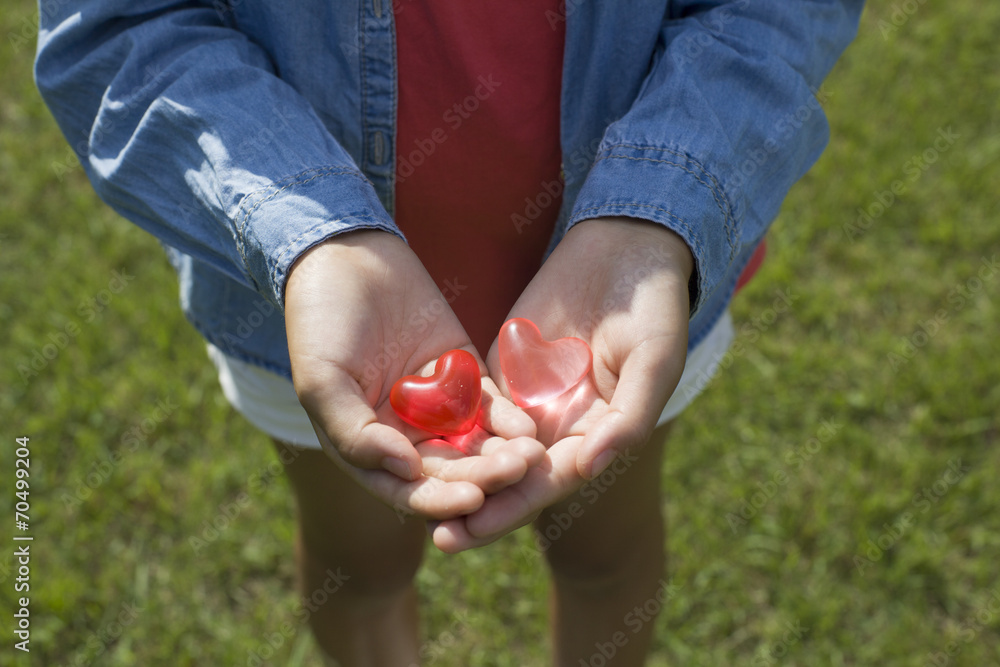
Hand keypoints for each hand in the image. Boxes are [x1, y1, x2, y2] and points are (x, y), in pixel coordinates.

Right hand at [284, 230, 541, 520]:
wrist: (346, 255)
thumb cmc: (320, 323)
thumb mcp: (322, 381)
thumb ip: (355, 433)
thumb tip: (404, 472)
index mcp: (365, 448)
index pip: (408, 489)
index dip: (440, 500)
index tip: (472, 502)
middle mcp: (404, 437)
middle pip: (450, 471)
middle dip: (483, 477)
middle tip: (516, 473)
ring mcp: (437, 408)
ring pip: (475, 444)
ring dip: (503, 454)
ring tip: (530, 456)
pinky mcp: (464, 376)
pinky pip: (491, 406)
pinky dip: (509, 419)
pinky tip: (528, 428)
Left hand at [430, 217, 692, 550]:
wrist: (627, 248)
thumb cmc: (654, 308)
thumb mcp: (653, 360)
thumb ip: (627, 417)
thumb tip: (589, 469)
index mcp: (598, 436)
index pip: (550, 483)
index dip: (512, 508)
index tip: (471, 530)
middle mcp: (560, 426)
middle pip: (511, 475)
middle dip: (476, 505)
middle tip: (437, 536)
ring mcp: (530, 397)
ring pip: (487, 444)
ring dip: (455, 472)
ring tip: (410, 496)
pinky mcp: (505, 366)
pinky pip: (473, 400)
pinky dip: (448, 423)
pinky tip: (410, 437)